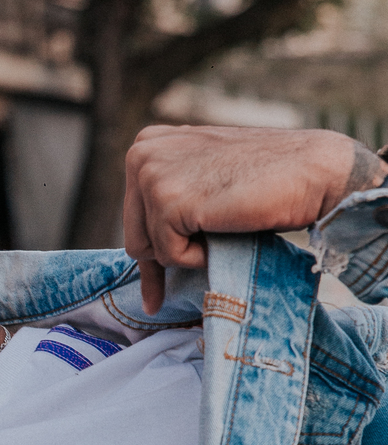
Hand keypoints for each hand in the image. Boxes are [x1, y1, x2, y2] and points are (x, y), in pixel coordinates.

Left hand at [124, 125, 386, 313]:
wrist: (311, 170)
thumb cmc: (265, 179)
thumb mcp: (205, 178)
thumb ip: (173, 192)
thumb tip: (139, 246)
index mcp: (148, 144)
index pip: (133, 213)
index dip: (149, 250)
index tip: (152, 287)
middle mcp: (142, 153)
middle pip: (134, 235)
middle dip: (155, 267)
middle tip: (159, 300)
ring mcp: (152, 174)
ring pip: (149, 248)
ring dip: (185, 256)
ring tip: (222, 232)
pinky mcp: (167, 201)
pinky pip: (169, 255)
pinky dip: (197, 257)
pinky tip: (226, 228)